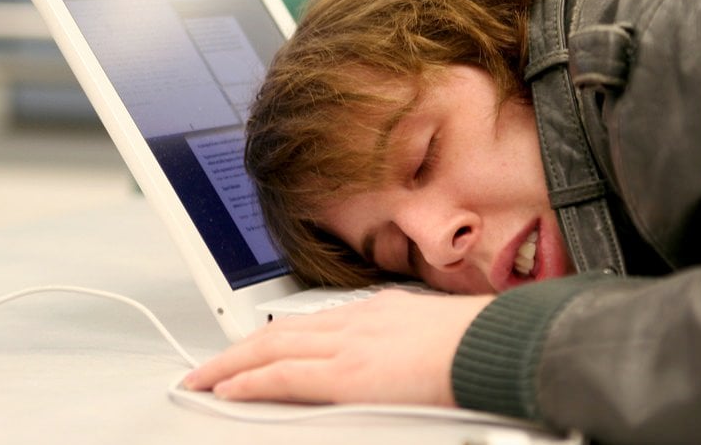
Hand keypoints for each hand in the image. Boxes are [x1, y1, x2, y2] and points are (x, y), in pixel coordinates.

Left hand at [183, 289, 492, 405]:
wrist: (498, 342)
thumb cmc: (481, 339)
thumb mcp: (436, 327)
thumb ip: (406, 336)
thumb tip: (400, 352)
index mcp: (376, 310)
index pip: (310, 321)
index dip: (274, 333)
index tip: (255, 346)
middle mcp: (355, 320)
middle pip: (280, 329)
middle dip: (238, 348)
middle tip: (208, 365)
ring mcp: (349, 343)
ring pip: (271, 347)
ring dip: (231, 364)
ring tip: (203, 379)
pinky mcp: (349, 373)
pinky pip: (285, 375)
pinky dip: (251, 381)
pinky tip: (229, 390)